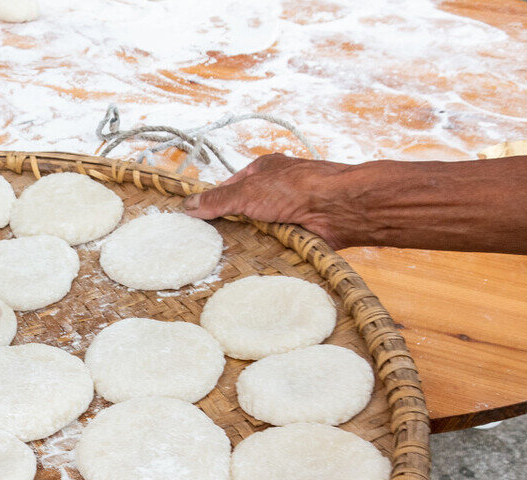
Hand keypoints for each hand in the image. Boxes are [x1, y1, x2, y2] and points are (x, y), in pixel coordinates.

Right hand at [183, 154, 362, 249]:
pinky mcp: (298, 232)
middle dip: (230, 225)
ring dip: (248, 240)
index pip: (229, 187)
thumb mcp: (247, 191)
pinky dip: (265, 251)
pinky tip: (252, 261)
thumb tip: (187, 205)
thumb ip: (217, 200)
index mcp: (263, 170)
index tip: (195, 221)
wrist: (338, 207)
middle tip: (207, 243)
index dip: (213, 203)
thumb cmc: (295, 188)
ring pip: (258, 229)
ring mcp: (288, 211)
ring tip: (225, 257)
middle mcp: (276, 189)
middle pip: (243, 210)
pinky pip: (274, 243)